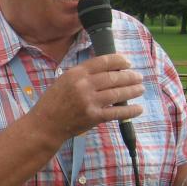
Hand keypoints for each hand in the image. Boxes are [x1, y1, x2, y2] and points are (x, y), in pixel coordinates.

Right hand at [29, 54, 143, 145]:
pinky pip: (117, 112)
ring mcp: (89, 101)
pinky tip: (138, 108)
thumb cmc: (54, 102)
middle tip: (138, 77)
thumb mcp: (64, 80)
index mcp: (76, 73)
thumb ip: (83, 75)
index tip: (128, 62)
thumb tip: (108, 70)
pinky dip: (130, 111)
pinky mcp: (93, 117)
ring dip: (132, 91)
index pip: (103, 62)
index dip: (119, 61)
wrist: (46, 124)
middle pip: (113, 77)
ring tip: (140, 89)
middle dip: (130, 77)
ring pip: (118, 93)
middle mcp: (83, 85)